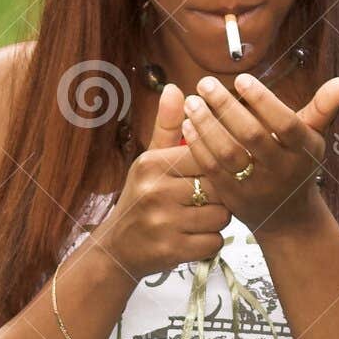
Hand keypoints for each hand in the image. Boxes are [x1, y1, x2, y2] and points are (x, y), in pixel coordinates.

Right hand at [91, 83, 232, 284]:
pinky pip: (214, 242)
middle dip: (219, 195)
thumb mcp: (149, 161)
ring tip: (195, 218)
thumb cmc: (140, 199)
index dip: (216, 166)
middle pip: (219, 186)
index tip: (208, 174)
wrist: (117, 249)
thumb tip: (176, 88)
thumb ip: (167, 126)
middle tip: (202, 199)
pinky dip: (209, 241)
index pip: (207, 155)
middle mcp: (156, 192)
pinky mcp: (172, 251)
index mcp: (152, 164)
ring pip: (221, 216)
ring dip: (216, 220)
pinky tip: (192, 237)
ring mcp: (163, 223)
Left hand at [182, 71, 338, 235]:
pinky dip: (199, 147)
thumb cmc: (297, 165)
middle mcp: (282, 170)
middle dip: (226, 108)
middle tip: (205, 83)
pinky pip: (213, 171)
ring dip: (207, 125)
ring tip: (192, 102)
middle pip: (252, 136)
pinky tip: (187, 125)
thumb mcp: (312, 139)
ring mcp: (257, 187)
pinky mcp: (234, 199)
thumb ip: (322, 109)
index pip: (285, 123)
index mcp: (303, 151)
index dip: (263, 101)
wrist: (287, 218)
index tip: (240, 79)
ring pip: (229, 154)